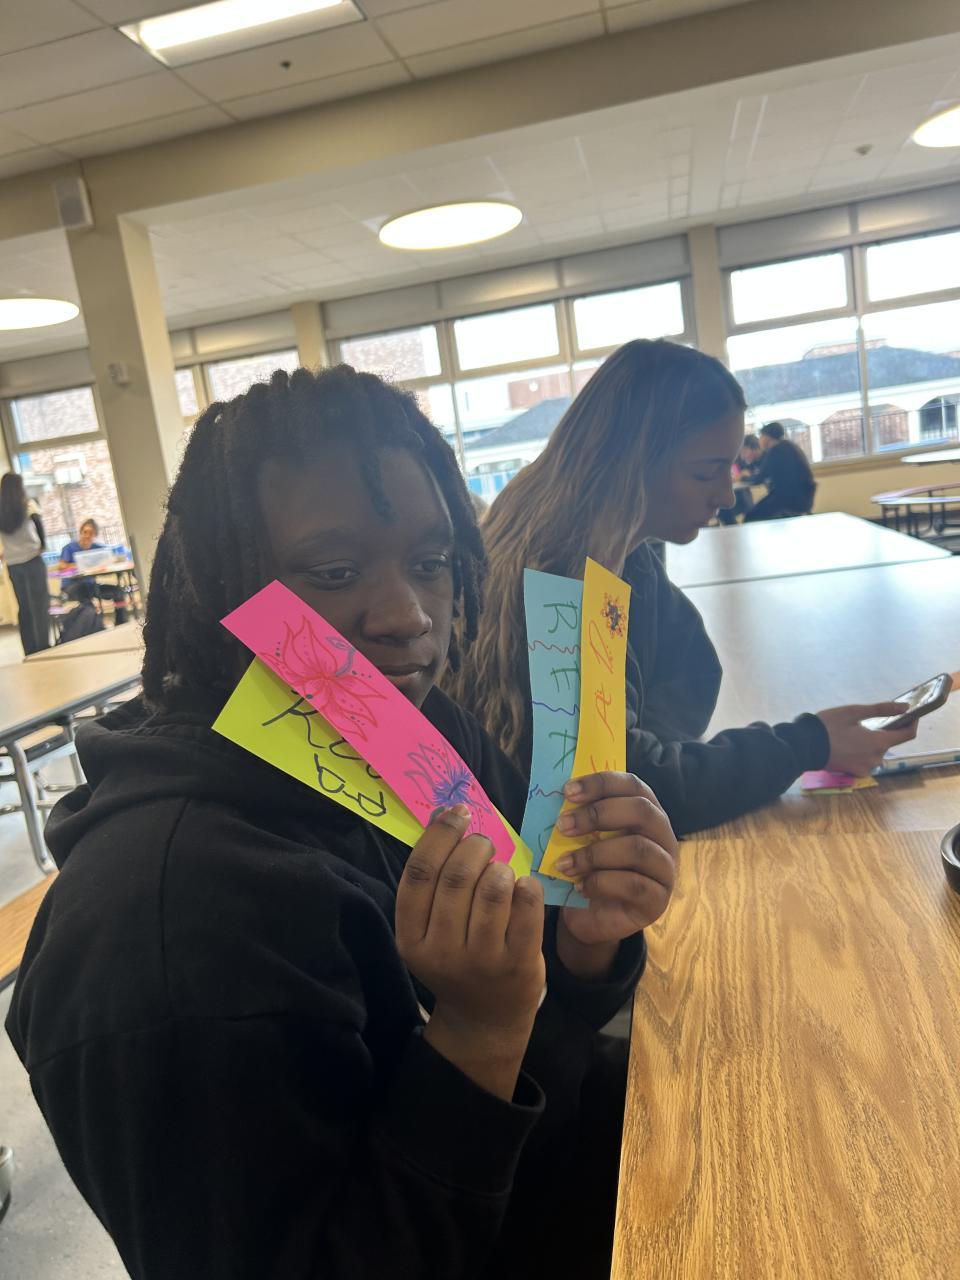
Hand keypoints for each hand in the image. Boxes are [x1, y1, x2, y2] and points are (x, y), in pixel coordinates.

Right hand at [396, 804, 544, 1099]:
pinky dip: (526, 886)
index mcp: (411, 938)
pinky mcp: (518, 964)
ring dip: (500, 866)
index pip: (420, 874)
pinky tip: (522, 888)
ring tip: (501, 871)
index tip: (457, 813)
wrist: (485, 1020)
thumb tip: (445, 812)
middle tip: (484, 845)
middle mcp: (442, 951)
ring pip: (493, 889)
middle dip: (475, 847)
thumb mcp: (430, 929)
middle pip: (457, 877)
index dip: (439, 835)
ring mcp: (482, 960)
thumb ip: (435, 879)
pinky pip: (526, 907)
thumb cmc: (456, 959)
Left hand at [552, 772, 676, 949]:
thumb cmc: (590, 870)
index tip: (568, 791)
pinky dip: (601, 883)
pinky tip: (579, 887)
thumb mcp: (584, 840)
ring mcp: (665, 869)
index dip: (602, 783)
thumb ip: (580, 818)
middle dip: (597, 814)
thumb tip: (557, 798)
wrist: (593, 918)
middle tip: (563, 826)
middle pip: (641, 811)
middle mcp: (663, 836)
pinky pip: (634, 885)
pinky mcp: (658, 900)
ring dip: (594, 854)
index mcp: (647, 813)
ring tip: (564, 864)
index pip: (633, 785)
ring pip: (638, 848)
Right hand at [816, 702, 917, 775]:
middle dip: (883, 731)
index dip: (912, 723)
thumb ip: (882, 709)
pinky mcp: (855, 773)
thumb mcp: (854, 712)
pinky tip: (849, 744)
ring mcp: (865, 768)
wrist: (804, 746)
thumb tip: (905, 707)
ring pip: (877, 752)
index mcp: (878, 743)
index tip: (909, 714)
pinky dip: (862, 752)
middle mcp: (876, 759)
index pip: (907, 735)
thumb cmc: (828, 726)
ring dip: (872, 742)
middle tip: (867, 721)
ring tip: (854, 732)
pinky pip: (867, 761)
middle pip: (889, 743)